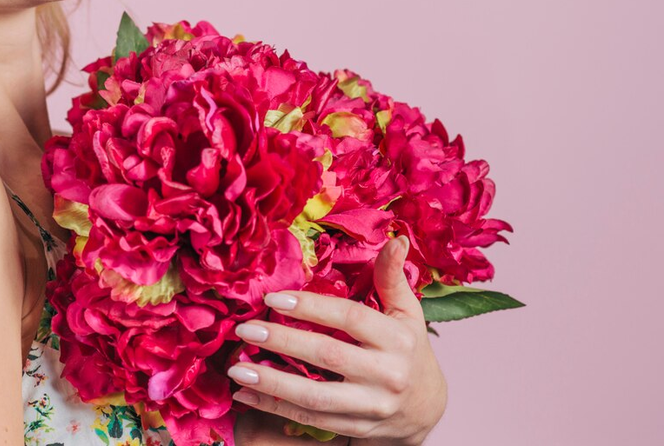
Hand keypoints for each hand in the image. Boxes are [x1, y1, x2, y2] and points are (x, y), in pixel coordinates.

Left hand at [226, 236, 447, 444]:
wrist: (427, 407)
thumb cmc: (408, 348)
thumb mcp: (407, 312)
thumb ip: (392, 277)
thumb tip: (395, 237)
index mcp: (398, 339)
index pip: (349, 318)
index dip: (311, 307)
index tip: (272, 299)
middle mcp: (388, 373)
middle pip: (328, 355)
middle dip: (282, 341)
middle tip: (244, 329)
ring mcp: (372, 405)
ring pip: (316, 396)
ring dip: (272, 383)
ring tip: (237, 368)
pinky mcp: (358, 428)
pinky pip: (312, 420)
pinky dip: (276, 408)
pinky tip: (246, 394)